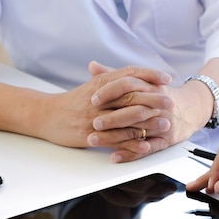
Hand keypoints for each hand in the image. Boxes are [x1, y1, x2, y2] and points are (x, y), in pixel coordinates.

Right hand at [37, 62, 172, 148]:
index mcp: (101, 83)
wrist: (47, 116)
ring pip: (126, 118)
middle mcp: (100, 98)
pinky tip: (146, 143)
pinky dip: (132, 142)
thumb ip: (113, 78)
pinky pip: (115, 139)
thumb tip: (136, 74)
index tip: (166, 78)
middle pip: (131, 96)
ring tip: (166, 123)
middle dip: (154, 99)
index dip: (150, 75)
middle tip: (171, 102)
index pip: (129, 74)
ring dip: (148, 122)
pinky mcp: (92, 134)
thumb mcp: (93, 86)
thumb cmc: (73, 102)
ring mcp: (96, 117)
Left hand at [87, 62, 211, 162]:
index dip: (110, 92)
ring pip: (136, 131)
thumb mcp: (143, 81)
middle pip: (132, 110)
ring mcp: (162, 123)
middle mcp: (156, 105)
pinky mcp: (166, 140)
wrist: (192, 107)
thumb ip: (116, 75)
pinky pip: (148, 148)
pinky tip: (115, 156)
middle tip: (93, 123)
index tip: (93, 99)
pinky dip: (131, 153)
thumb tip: (92, 66)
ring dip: (114, 137)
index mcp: (149, 87)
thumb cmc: (161, 94)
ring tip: (94, 140)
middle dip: (111, 118)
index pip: (128, 86)